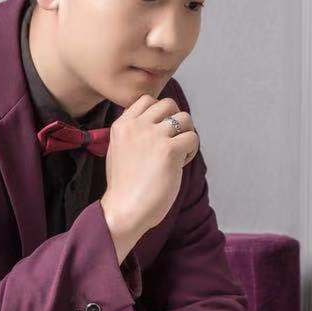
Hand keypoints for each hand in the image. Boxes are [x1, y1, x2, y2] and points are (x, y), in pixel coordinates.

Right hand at [101, 95, 199, 237]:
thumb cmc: (124, 188)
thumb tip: (159, 125)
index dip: (160, 114)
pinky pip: (193, 138)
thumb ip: (133, 134)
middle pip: (169, 104)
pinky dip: (191, 151)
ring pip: (185, 118)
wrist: (124, 210)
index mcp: (122, 125)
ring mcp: (153, 136)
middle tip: (171, 144)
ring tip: (177, 155)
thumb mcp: (118, 151)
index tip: (159, 134)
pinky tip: (180, 165)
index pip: (147, 100)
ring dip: (186, 135)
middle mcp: (137, 126)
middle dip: (175, 122)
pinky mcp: (169, 150)